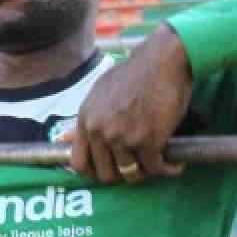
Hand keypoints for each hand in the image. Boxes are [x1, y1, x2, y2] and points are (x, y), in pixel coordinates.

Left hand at [64, 27, 191, 183]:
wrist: (162, 61)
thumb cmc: (134, 75)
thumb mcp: (100, 94)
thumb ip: (85, 120)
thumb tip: (61, 139)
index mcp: (86, 120)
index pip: (78, 163)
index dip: (93, 173)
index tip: (108, 171)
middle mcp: (100, 131)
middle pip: (105, 174)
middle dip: (122, 175)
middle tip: (137, 167)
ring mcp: (123, 137)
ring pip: (131, 174)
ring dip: (146, 172)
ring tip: (157, 162)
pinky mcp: (148, 140)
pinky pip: (156, 168)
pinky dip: (168, 170)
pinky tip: (174, 166)